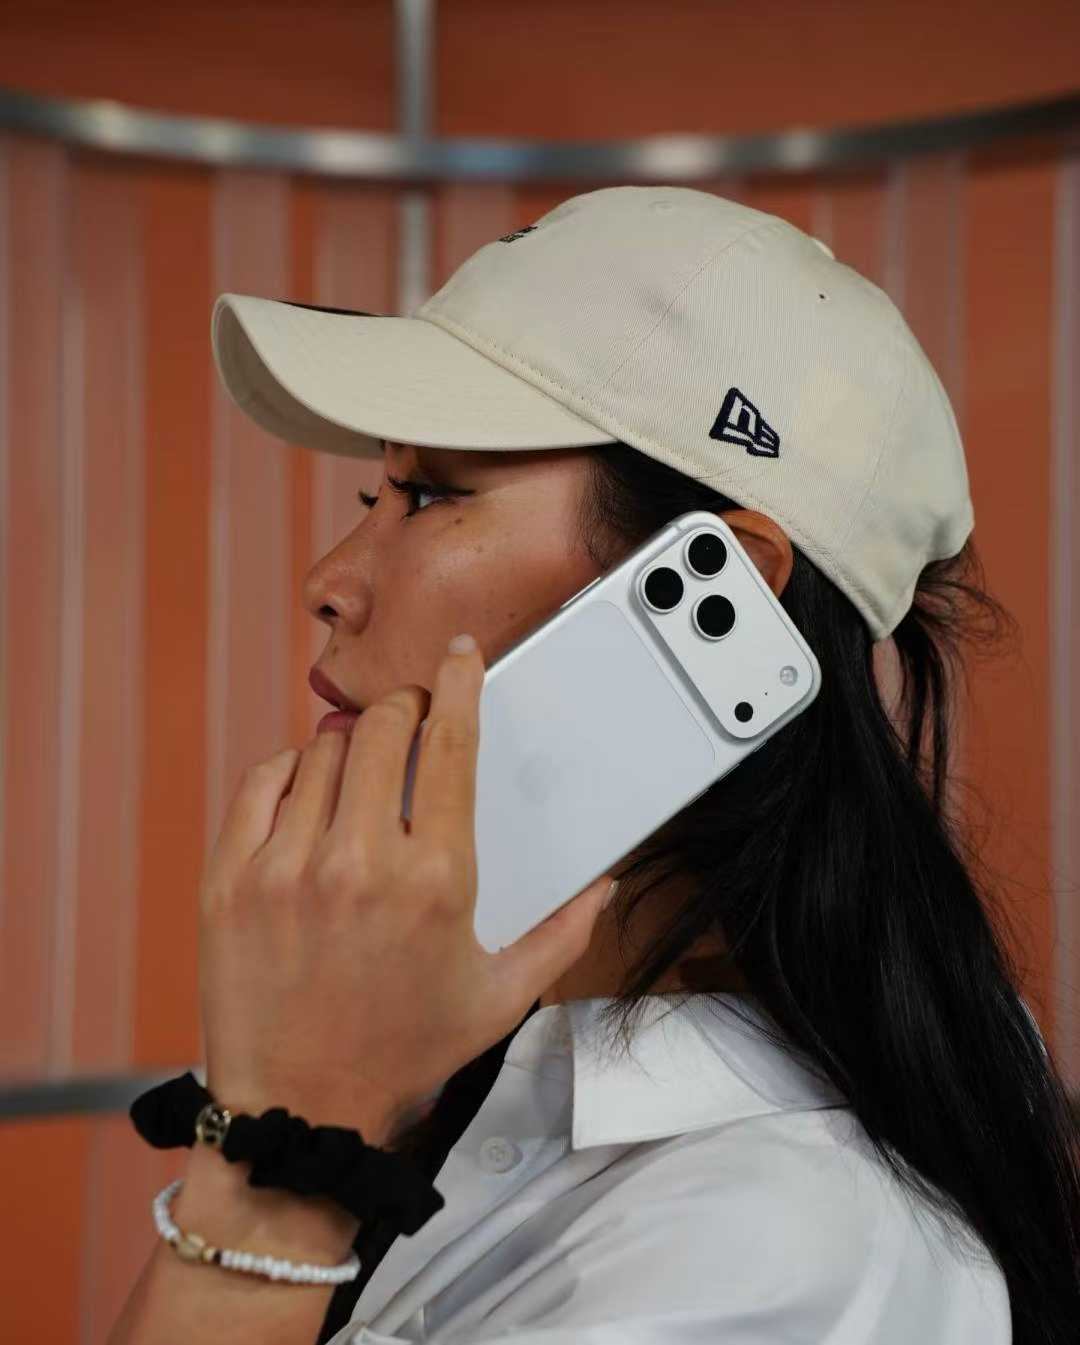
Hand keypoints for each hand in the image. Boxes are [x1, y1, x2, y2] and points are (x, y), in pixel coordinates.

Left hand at [196, 635, 615, 1146]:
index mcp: (435, 880)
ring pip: (320, 749)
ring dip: (348, 747)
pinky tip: (305, 794)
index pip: (451, 744)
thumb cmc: (400, 1054)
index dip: (460, 684)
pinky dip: (287, 772)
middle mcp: (360, 863)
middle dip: (406, 710)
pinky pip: (260, 783)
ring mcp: (287, 868)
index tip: (461, 657)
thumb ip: (562, 936)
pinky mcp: (231, 880)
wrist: (301, 1112)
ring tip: (358, 779)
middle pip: (383, 727)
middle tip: (411, 725)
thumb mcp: (500, 1000)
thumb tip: (601, 886)